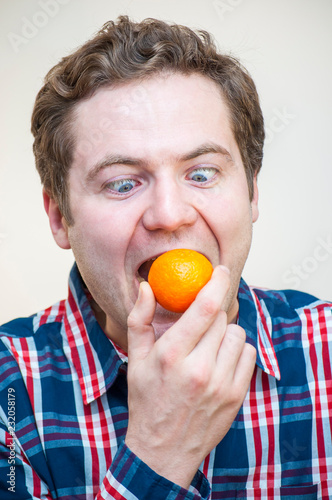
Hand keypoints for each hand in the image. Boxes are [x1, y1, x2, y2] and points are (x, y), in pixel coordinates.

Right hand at [125, 266, 255, 488]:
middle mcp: (199, 368)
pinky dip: (237, 352)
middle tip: (201, 325)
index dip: (216, 282)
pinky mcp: (236, 395)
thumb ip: (140, 319)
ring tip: (209, 347)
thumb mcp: (136, 359)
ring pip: (238, 334)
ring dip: (226, 333)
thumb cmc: (147, 399)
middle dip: (212, 314)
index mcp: (172, 354)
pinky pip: (249, 354)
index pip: (204, 308)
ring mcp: (221, 384)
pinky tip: (220, 361)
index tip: (221, 270)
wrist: (162, 449)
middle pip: (222, 318)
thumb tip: (146, 286)